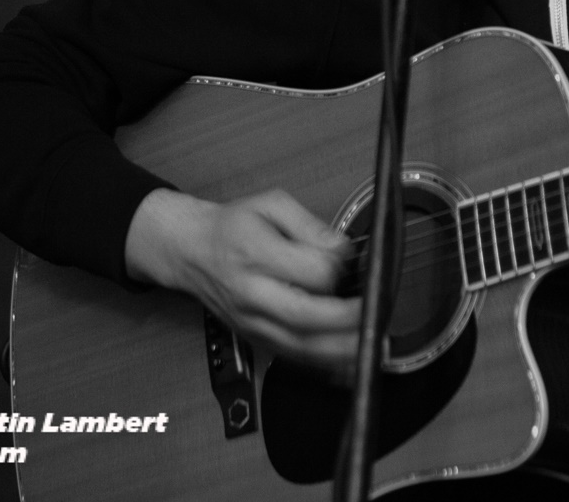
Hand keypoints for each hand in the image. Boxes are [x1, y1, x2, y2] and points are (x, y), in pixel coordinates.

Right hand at [125, 188, 359, 373]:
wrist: (190, 250)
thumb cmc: (232, 225)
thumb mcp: (271, 204)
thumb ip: (310, 225)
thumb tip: (343, 250)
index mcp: (254, 253)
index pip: (308, 272)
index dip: (338, 269)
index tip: (353, 260)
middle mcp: (251, 294)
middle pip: (305, 318)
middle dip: (348, 320)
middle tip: (378, 312)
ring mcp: (251, 322)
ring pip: (300, 347)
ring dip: (341, 350)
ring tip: (373, 342)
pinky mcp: (254, 338)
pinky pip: (292, 358)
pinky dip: (324, 364)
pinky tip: (350, 359)